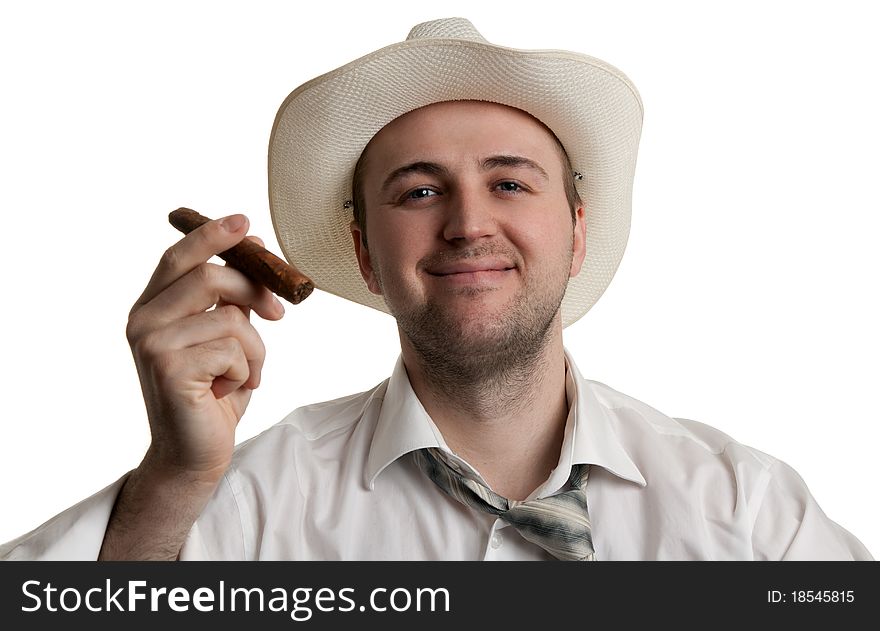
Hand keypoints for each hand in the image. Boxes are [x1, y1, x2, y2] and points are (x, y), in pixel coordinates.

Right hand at [125, 213, 283, 482]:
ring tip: (246, 374)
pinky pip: (233, 350)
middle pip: (209, 277)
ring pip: (231, 318)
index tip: (245, 222)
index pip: (179, 256)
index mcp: (152, 308)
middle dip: (254, 291)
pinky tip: (231, 391)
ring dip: (255, 349)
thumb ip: (230, 297)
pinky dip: (248, 371)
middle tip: (278, 314)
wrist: (195, 455)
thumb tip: (252, 243)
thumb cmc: (213, 394)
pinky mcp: (170, 368)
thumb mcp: (225, 338)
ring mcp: (152, 344)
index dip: (212, 235)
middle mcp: (143, 321)